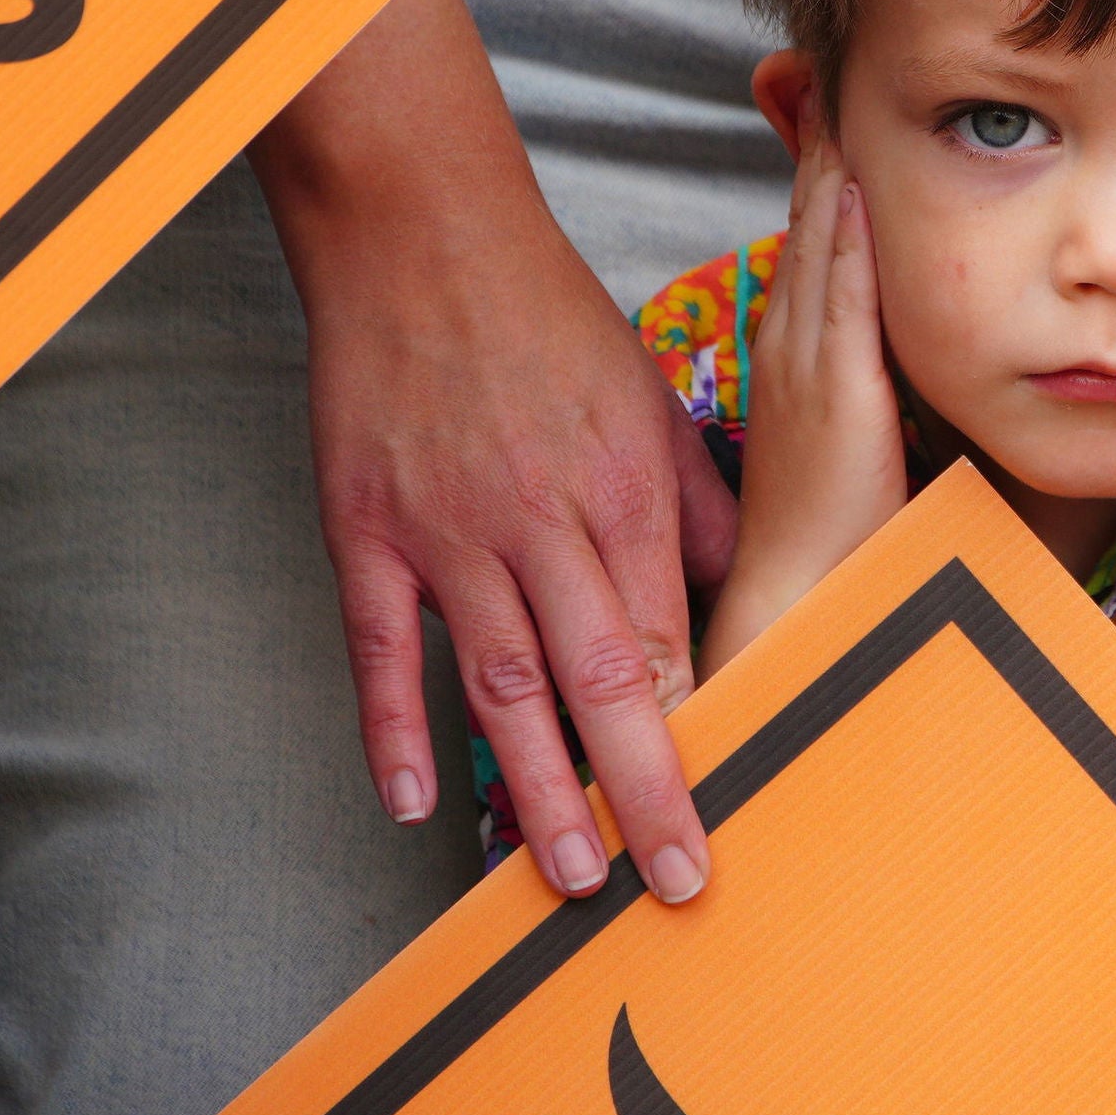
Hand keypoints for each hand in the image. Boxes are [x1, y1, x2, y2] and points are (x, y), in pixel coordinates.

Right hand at [255, 0, 734, 904]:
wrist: (422, 230)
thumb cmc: (545, 313)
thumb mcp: (649, 397)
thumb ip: (699, 499)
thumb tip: (747, 581)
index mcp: (624, 492)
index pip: (668, 642)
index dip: (695, 737)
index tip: (721, 809)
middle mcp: (543, 521)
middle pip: (603, 681)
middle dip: (644, 792)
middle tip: (670, 884)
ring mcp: (448, 530)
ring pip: (503, 685)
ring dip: (537, 789)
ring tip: (567, 875)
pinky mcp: (367, 527)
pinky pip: (384, 648)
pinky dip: (394, 731)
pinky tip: (415, 806)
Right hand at [698, 79, 909, 674]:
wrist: (803, 598)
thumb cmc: (845, 533)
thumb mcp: (866, 435)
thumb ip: (888, 386)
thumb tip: (929, 353)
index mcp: (798, 355)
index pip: (812, 241)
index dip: (823, 169)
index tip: (835, 101)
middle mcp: (793, 346)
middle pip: (808, 220)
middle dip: (818, 140)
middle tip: (824, 58)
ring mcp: (805, 362)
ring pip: (818, 240)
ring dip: (828, 161)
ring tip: (835, 82)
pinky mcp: (831, 388)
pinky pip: (837, 290)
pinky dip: (844, 228)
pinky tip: (854, 173)